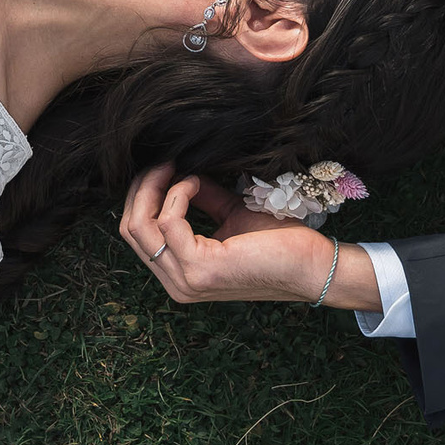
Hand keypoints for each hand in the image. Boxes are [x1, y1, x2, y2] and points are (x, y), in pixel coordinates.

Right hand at [118, 164, 339, 303]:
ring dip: (155, 187)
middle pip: (130, 229)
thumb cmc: (280, 242)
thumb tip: (180, 170)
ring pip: (139, 226)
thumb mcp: (230, 213)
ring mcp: (186, 280)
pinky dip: (177, 194)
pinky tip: (195, 182)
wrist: (313, 264)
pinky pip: (167, 223)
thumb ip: (202, 198)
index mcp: (181, 274)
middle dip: (142, 187)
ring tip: (176, 166)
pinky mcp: (200, 269)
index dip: (143, 194)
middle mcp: (177, 283)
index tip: (163, 165)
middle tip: (162, 160)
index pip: (136, 233)